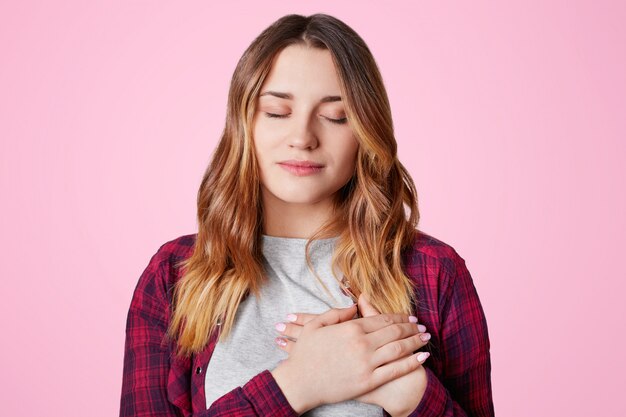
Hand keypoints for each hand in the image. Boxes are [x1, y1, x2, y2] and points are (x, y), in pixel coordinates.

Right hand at [274, 294, 430, 415]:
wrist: (299, 383)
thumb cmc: (304, 354)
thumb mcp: (314, 325)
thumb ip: (335, 313)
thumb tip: (353, 305)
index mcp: (350, 328)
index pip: (381, 319)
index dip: (399, 316)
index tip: (409, 316)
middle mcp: (361, 344)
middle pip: (394, 332)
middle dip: (411, 327)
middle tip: (421, 325)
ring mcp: (366, 363)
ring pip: (398, 349)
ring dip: (415, 341)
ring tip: (425, 337)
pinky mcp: (368, 381)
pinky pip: (395, 370)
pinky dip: (411, 362)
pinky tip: (422, 357)